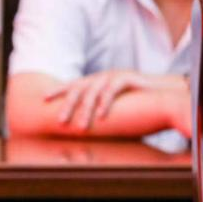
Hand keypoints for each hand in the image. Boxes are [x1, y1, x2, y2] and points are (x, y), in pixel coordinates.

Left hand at [45, 71, 185, 130]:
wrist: (159, 91)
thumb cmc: (130, 100)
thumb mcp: (107, 102)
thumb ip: (93, 109)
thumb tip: (75, 124)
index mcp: (93, 81)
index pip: (71, 85)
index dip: (57, 91)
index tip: (43, 99)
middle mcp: (100, 77)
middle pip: (79, 89)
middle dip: (68, 106)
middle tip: (61, 122)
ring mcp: (113, 75)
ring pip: (94, 92)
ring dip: (86, 110)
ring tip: (81, 126)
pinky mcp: (127, 78)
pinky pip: (113, 90)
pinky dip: (106, 103)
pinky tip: (102, 116)